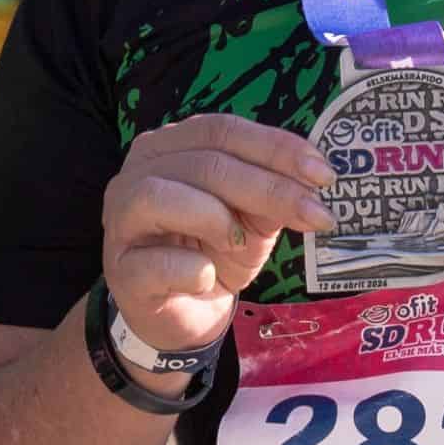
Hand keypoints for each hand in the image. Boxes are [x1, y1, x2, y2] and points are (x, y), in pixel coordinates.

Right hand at [99, 115, 331, 358]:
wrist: (184, 314)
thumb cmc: (213, 252)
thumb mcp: (252, 217)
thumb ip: (272, 191)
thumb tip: (315, 181)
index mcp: (170, 146)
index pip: (221, 130)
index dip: (275, 147)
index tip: (323, 175)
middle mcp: (137, 173)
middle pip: (204, 164)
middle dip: (268, 188)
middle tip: (316, 215)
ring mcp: (120, 220)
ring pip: (161, 196)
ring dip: (217, 219)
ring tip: (243, 244)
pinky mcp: (120, 269)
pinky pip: (155, 262)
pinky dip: (192, 269)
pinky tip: (209, 277)